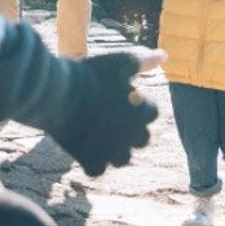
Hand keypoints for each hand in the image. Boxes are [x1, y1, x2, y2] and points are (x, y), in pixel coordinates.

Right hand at [49, 48, 162, 175]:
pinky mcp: (90, 160)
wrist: (59, 94)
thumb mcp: (120, 62)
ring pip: (123, 158)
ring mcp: (111, 151)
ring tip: (102, 136)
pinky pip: (98, 169)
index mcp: (143, 113)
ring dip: (116, 150)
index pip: (152, 113)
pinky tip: (86, 148)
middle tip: (112, 118)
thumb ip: (144, 61)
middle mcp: (132, 136)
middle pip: (142, 139)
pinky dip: (93, 162)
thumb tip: (165, 55)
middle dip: (132, 130)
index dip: (139, 105)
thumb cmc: (91, 75)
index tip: (123, 97)